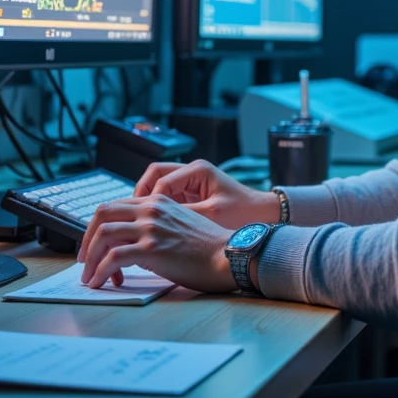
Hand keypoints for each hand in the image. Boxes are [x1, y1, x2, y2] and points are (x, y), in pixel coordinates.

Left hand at [77, 193, 235, 292]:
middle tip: (85, 260)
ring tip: (90, 276)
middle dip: (87, 238)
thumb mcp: (180, 225)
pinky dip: (101, 271)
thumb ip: (156, 226)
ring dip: (90, 258)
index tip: (94, 246)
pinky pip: (113, 257)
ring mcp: (150, 228)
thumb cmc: (210, 247)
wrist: (229, 255)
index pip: (114, 206)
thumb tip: (134, 245)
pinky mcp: (151, 248)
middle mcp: (151, 210)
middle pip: (102, 215)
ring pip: (103, 235)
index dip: (98, 227)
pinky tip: (102, 282)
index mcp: (157, 202)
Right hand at [133, 158, 279, 230]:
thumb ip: (183, 215)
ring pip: (158, 185)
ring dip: (148, 202)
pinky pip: (167, 197)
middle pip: (154, 176)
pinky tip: (154, 226)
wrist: (264, 216)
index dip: (148, 200)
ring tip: (141, 222)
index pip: (160, 179)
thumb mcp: (211, 216)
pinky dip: (158, 209)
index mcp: (198, 170)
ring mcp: (191, 182)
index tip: (141, 219)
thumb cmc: (243, 214)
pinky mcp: (192, 194)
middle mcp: (192, 172)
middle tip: (133, 216)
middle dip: (141, 195)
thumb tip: (154, 223)